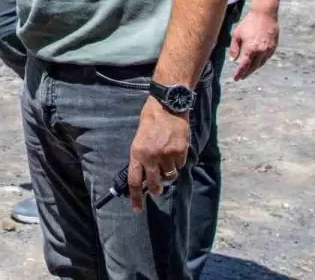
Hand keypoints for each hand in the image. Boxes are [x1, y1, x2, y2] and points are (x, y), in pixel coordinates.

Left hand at [128, 97, 189, 212]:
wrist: (168, 106)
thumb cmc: (151, 119)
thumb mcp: (139, 138)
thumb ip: (141, 156)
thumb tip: (143, 174)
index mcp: (137, 153)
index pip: (134, 181)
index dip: (135, 197)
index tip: (136, 208)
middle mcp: (152, 157)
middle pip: (154, 185)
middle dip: (155, 190)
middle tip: (156, 189)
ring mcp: (167, 156)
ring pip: (169, 176)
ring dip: (168, 173)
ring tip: (166, 161)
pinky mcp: (180, 152)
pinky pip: (180, 165)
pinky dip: (178, 162)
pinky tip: (175, 150)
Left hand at [229, 8, 278, 80]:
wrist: (264, 14)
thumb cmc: (248, 23)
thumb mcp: (237, 34)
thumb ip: (234, 48)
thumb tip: (233, 59)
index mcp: (250, 49)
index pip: (244, 65)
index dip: (239, 73)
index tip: (236, 78)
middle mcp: (260, 51)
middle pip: (253, 66)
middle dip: (246, 73)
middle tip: (241, 77)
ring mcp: (268, 50)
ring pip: (260, 63)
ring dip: (254, 68)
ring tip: (248, 71)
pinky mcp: (273, 47)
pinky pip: (266, 58)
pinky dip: (261, 62)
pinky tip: (257, 63)